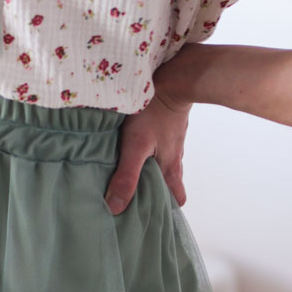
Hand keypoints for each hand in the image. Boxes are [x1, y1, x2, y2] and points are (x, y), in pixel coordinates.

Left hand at [105, 54, 192, 215]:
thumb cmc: (154, 111)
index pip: (176, 198)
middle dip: (154, 189)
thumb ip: (126, 176)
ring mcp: (172, 137)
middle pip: (168, 180)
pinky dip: (148, 147)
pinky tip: (131, 142)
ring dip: (148, 167)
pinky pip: (159, 141)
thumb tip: (115, 208)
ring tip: (126, 170)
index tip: (151, 215)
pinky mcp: (166, 121)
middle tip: (134, 195)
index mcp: (170, 166)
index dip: (166, 208)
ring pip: (162, 160)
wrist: (174, 76)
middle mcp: (174, 154)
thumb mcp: (136, 146)